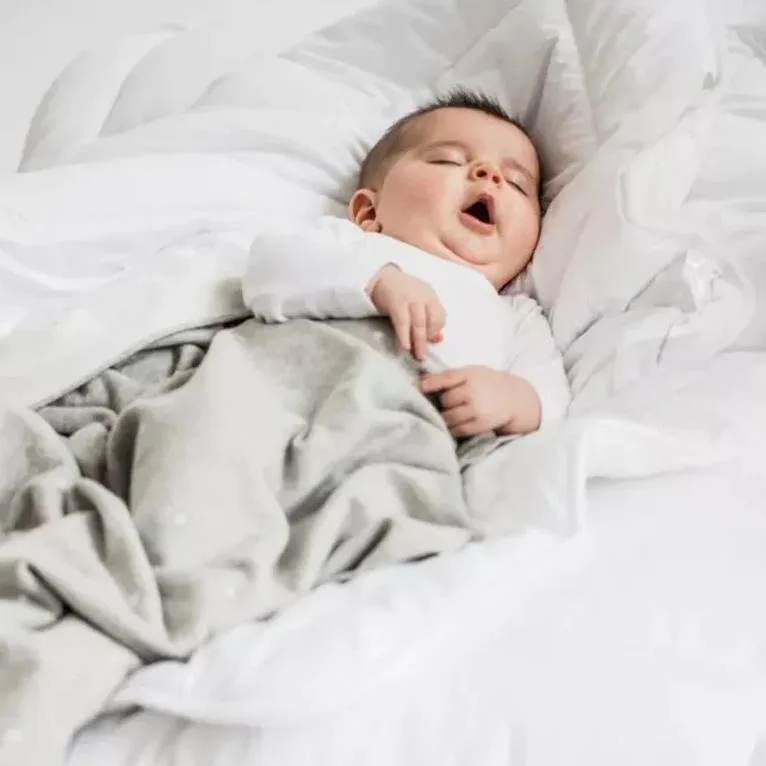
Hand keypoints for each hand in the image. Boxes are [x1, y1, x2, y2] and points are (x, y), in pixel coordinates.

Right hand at [367, 265, 444, 360]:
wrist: (381, 276)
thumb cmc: (401, 292)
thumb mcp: (418, 303)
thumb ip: (428, 320)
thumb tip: (437, 340)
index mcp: (431, 296)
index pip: (441, 316)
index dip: (436, 331)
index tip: (429, 341)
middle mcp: (424, 296)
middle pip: (432, 321)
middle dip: (428, 340)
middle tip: (424, 356)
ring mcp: (411, 298)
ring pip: (419, 323)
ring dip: (419, 342)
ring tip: (417, 356)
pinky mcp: (396, 302)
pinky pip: (403, 323)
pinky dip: (404, 336)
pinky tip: (404, 347)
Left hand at [419, 366, 541, 436]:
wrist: (513, 398)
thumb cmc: (486, 383)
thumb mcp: (471, 372)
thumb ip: (450, 376)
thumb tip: (421, 382)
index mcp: (470, 375)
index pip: (446, 378)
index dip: (429, 384)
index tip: (417, 388)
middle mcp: (473, 392)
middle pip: (444, 400)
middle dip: (440, 402)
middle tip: (443, 403)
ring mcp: (476, 410)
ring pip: (448, 417)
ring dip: (444, 416)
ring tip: (448, 413)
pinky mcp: (479, 425)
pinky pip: (456, 430)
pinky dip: (452, 427)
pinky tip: (455, 423)